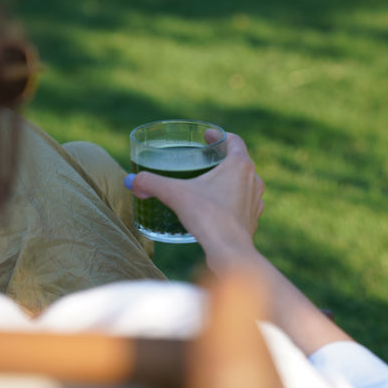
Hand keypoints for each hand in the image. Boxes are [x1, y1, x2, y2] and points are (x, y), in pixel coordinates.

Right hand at [127, 133, 264, 271]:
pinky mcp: (252, 220)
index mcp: (240, 165)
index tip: (207, 136)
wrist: (230, 252)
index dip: (218, 136)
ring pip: (244, 184)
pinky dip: (232, 202)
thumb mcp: (175, 195)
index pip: (233, 140)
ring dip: (230, 181)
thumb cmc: (208, 217)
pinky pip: (243, 204)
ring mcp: (256, 201)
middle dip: (222, 159)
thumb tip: (132, 181)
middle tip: (204, 160)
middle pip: (239, 161)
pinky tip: (217, 209)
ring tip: (211, 184)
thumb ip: (152, 183)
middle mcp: (254, 180)